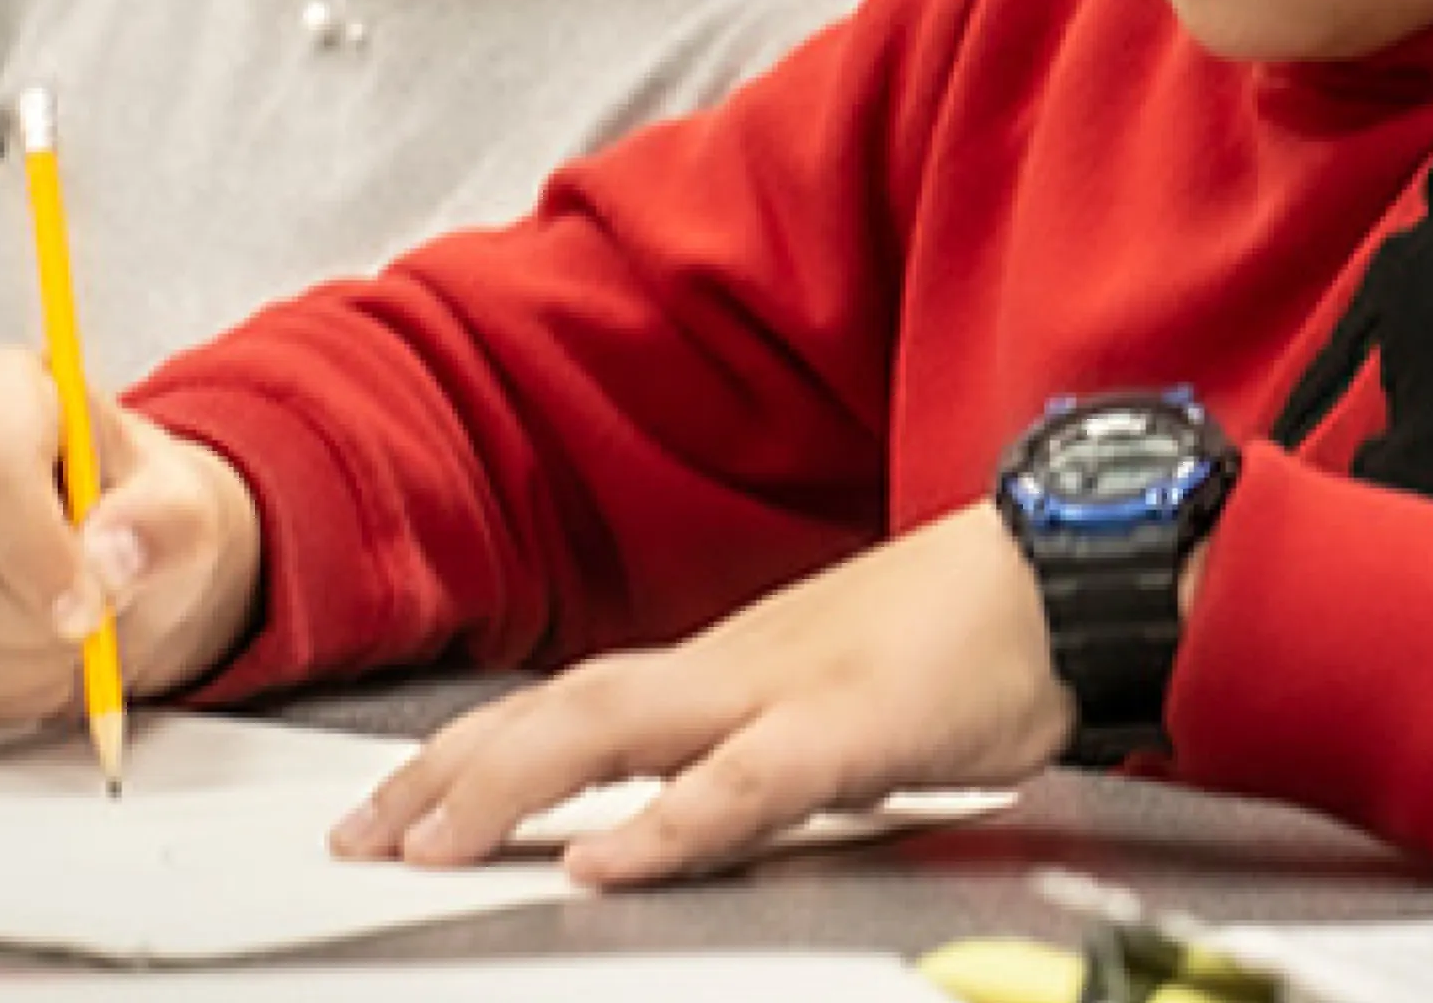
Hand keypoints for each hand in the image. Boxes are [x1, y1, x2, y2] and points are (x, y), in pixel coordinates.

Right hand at [0, 349, 263, 728]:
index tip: (91, 604)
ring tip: (74, 633)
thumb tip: (115, 553)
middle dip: (31, 615)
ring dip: (20, 658)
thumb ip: (166, 521)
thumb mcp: (184, 501)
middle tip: (93, 624)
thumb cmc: (132, 505)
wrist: (105, 546)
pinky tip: (37, 657)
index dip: (38, 551)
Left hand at [332, 502, 1070, 888]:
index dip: (468, 753)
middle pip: (559, 707)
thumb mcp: (834, 701)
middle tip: (359, 839)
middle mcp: (733, 667)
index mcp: (726, 667)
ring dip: (513, 783)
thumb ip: (750, 752)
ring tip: (432, 842)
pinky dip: (669, 822)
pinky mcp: (859, 726)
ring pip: (620, 725)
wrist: (1073, 571)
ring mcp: (789, 688)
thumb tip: (674, 811)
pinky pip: (748, 780)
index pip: (567, 703)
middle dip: (449, 772)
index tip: (385, 809)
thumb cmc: (964, 641)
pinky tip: (608, 860)